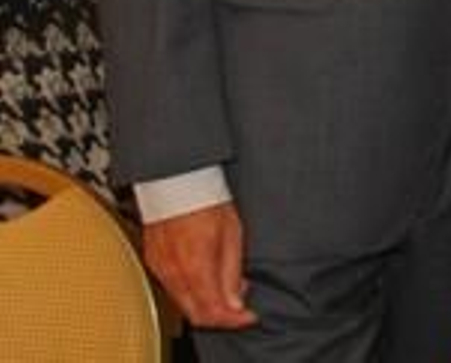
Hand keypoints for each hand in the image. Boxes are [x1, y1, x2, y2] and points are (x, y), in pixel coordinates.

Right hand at [142, 201, 257, 329]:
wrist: (178, 179)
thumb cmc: (206, 199)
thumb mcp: (232, 234)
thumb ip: (232, 272)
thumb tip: (236, 302)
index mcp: (196, 267)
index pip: (213, 312)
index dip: (234, 319)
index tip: (248, 315)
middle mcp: (174, 273)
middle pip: (196, 314)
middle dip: (220, 315)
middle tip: (239, 304)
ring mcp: (161, 268)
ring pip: (183, 302)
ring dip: (205, 303)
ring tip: (227, 286)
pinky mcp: (154, 261)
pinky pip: (172, 287)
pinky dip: (190, 290)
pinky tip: (205, 276)